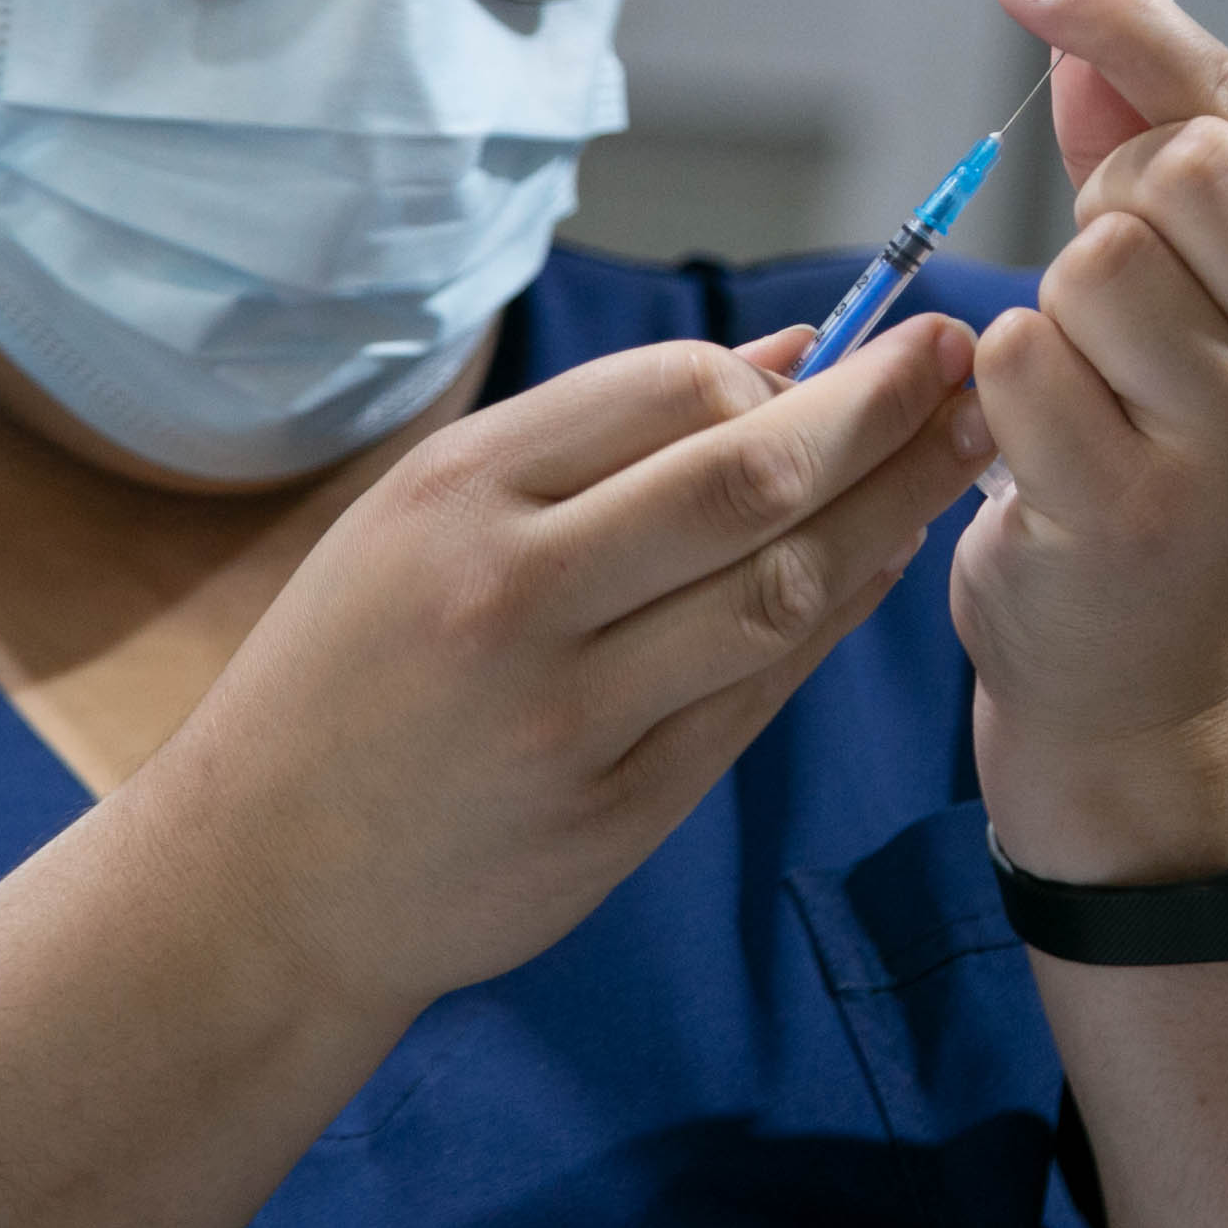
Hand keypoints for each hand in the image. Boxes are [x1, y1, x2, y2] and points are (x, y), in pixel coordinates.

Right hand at [143, 314, 995, 1016]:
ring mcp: (567, 714)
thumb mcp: (430, 518)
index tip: (874, 348)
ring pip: (779, 592)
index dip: (795, 368)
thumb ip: (603, 438)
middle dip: (882, 413)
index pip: (670, 389)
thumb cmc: (354, 671)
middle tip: (967, 364)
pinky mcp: (613, 813)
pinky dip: (837, 621)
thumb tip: (789, 352)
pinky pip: (759, 697)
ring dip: (891, 516)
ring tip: (961, 457)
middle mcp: (512, 593)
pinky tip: (887, 567)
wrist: (261, 880)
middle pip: (748, 478)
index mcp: (458, 493)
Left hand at [960, 0, 1227, 882]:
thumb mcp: (1203, 301)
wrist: (1158, 679)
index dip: (1127, 24)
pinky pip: (1019, 357)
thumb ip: (1147, 152)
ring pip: (1093, 262)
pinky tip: (1042, 450)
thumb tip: (1077, 23)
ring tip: (1086, 389)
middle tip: (1113, 305)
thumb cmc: (1173, 460)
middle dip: (1110, 209)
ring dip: (1052, 313)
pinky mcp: (1137, 510)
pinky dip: (1001, 390)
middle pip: (1179, 169)